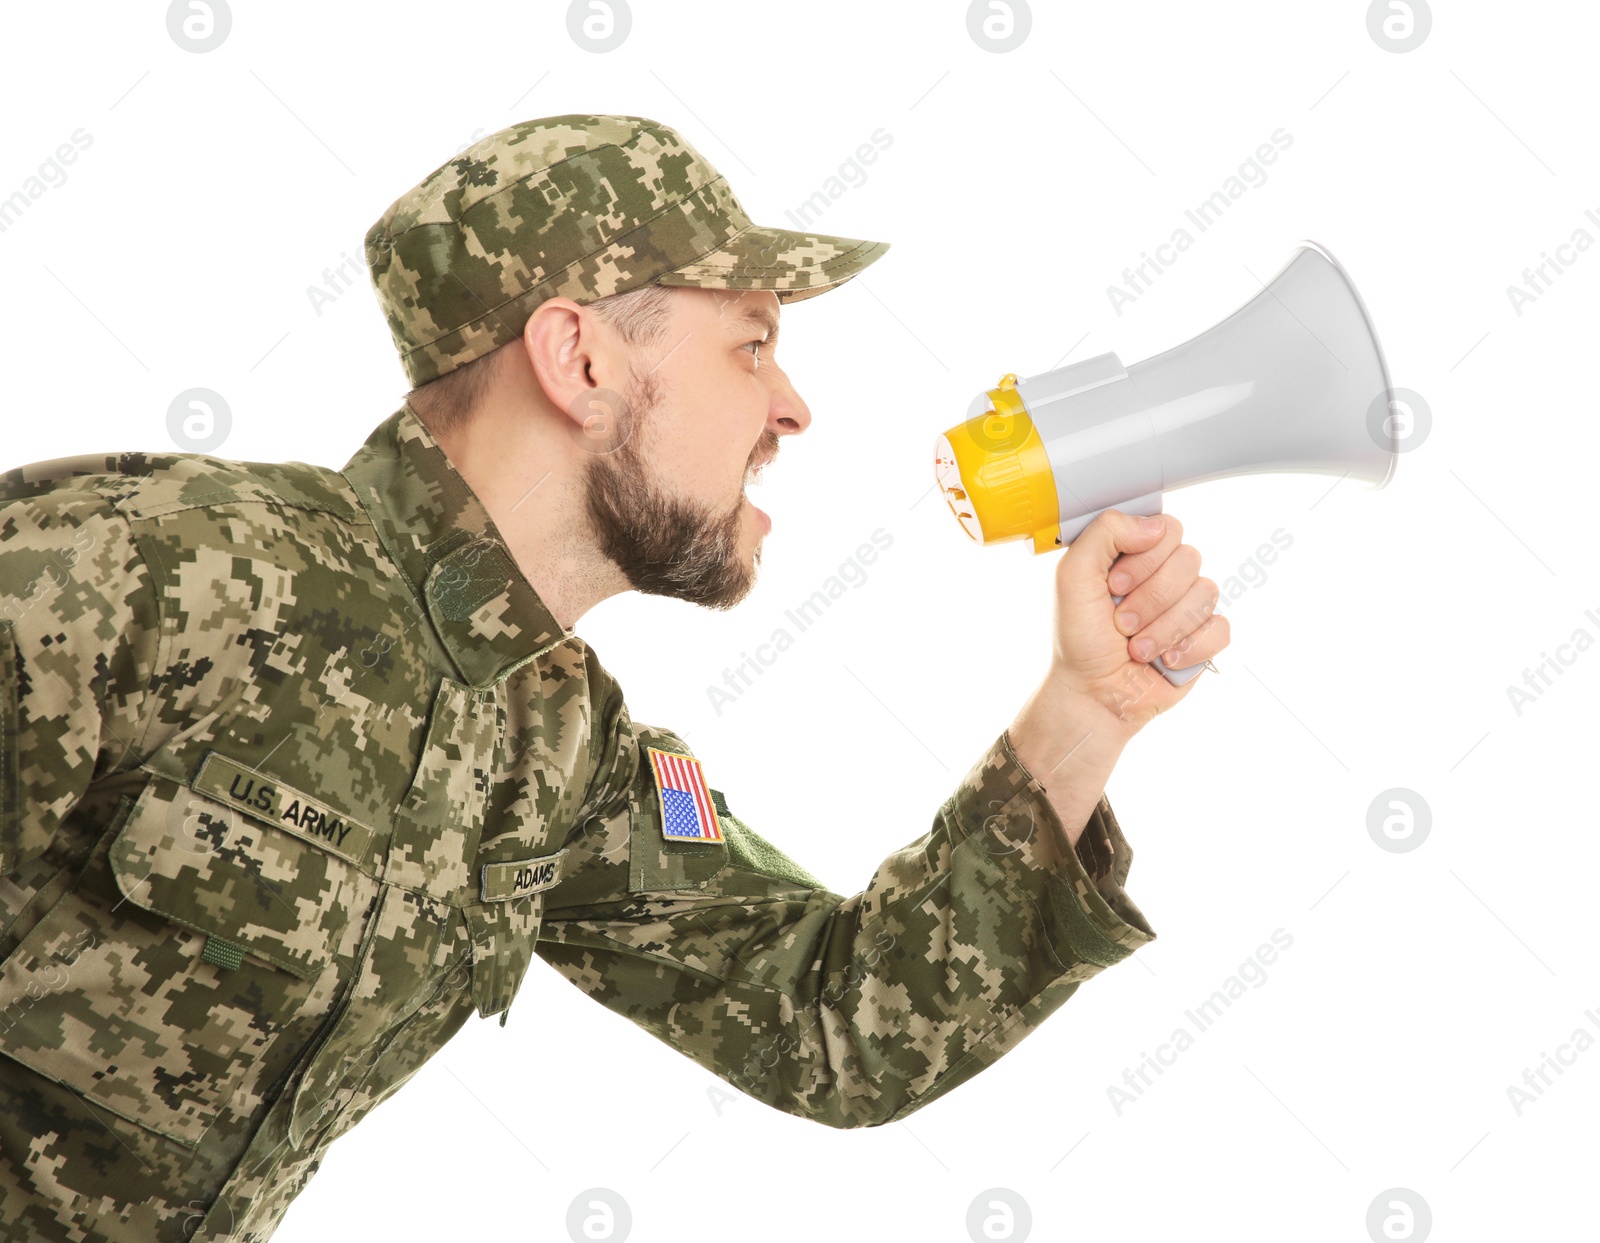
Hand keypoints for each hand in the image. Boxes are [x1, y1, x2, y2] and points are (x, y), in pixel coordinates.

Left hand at [1045, 508, 1228, 734]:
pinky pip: (1220, 628)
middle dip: (1150, 598)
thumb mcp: (1072, 576)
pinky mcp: (1205, 639)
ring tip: (1136, 648)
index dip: (1143, 559)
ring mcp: (1188, 607)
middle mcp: (1166, 576)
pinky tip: (1164, 660)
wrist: (1093, 694)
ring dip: (1163, 627)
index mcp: (1136, 555)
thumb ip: (1104, 533)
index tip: (1113, 587)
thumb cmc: (1079, 638)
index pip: (1167, 529)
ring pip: (1206, 593)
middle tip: (1120, 623)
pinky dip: (1190, 647)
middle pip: (1189, 559)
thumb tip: (1155, 527)